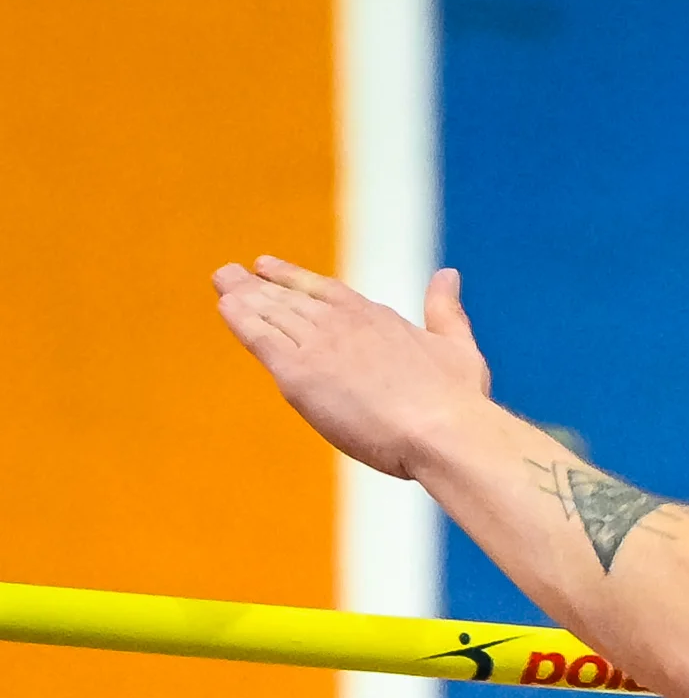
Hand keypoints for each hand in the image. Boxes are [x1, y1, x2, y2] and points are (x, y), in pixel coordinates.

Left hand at [213, 258, 491, 478]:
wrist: (442, 431)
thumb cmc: (458, 400)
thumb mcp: (457, 346)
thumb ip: (445, 310)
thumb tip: (448, 274)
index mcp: (377, 318)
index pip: (325, 290)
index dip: (294, 277)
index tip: (269, 266)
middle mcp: (343, 323)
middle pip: (290, 299)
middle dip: (259, 285)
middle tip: (231, 274)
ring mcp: (318, 345)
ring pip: (271, 313)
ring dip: (243, 295)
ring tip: (222, 281)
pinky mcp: (298, 373)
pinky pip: (260, 337)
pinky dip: (240, 319)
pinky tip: (226, 307)